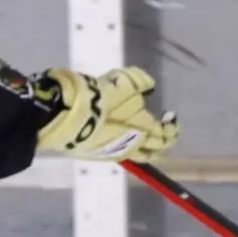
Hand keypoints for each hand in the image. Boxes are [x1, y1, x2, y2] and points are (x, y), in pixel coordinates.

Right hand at [35, 67, 178, 162]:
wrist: (66, 114)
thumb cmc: (97, 97)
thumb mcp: (121, 82)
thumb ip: (139, 81)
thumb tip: (150, 86)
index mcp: (143, 129)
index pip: (165, 134)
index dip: (171, 127)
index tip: (169, 114)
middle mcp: (133, 145)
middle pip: (154, 149)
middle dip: (162, 140)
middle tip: (162, 129)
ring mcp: (114, 153)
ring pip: (138, 155)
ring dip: (145, 147)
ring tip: (142, 135)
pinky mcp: (97, 155)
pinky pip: (119, 153)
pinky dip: (126, 146)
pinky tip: (121, 136)